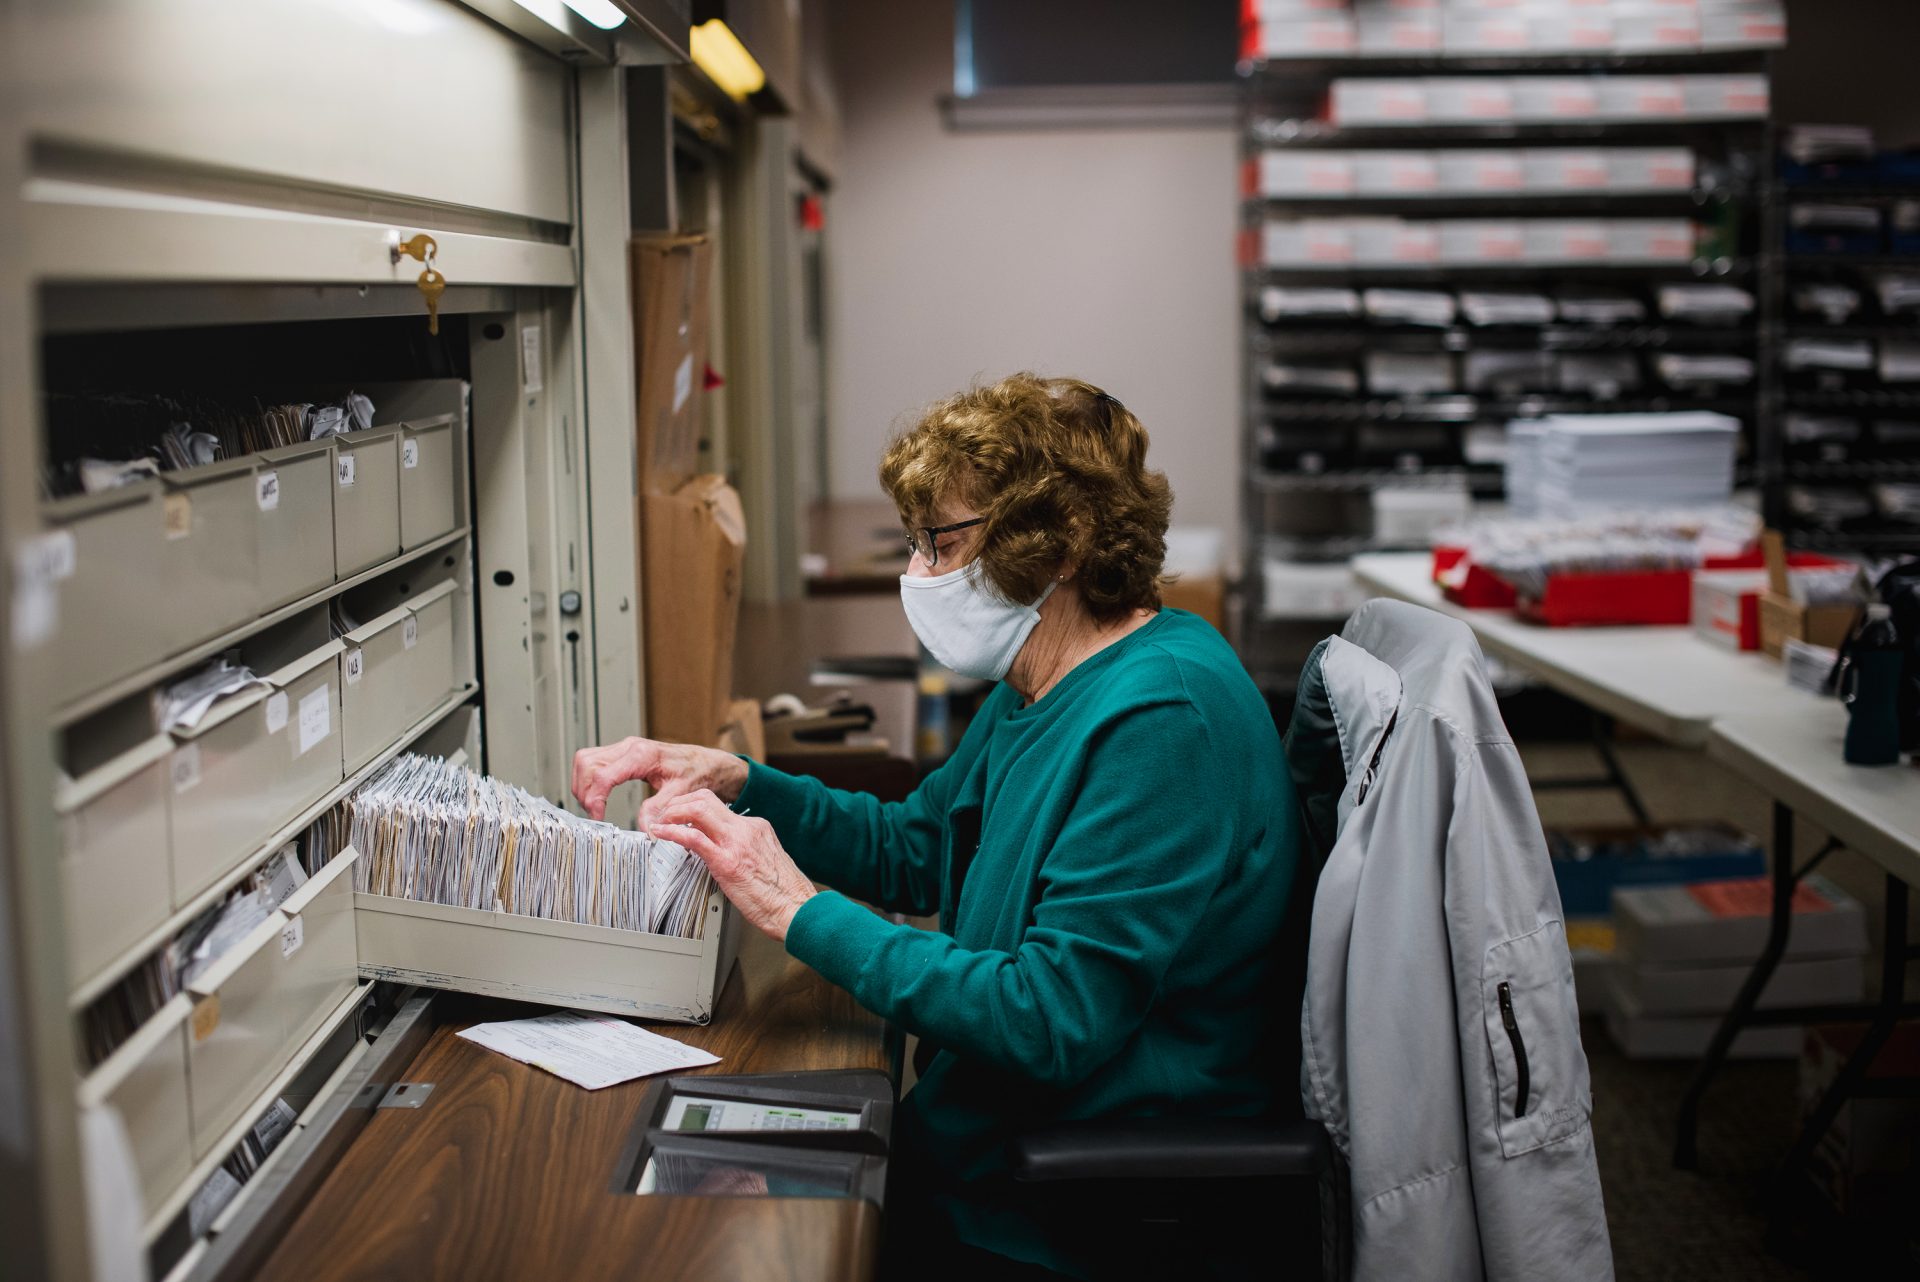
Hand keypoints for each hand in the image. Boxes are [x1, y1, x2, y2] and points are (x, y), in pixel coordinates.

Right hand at [570, 737, 747, 822]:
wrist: (707, 762)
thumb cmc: (697, 772)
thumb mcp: (682, 793)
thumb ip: (661, 809)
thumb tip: (644, 828)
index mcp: (643, 755)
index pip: (603, 775)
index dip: (595, 799)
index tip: (598, 817)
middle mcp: (629, 746)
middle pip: (587, 764)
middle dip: (584, 792)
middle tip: (594, 814)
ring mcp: (624, 747)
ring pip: (585, 760)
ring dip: (583, 784)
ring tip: (594, 807)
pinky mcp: (622, 753)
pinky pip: (593, 761)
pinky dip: (588, 779)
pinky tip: (597, 796)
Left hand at [647, 789, 814, 939]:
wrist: (797, 909)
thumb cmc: (784, 895)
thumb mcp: (767, 860)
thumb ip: (747, 851)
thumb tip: (727, 854)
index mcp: (758, 827)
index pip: (720, 808)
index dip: (695, 810)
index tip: (683, 818)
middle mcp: (748, 828)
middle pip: (706, 798)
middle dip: (680, 803)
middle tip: (666, 815)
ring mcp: (737, 842)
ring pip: (698, 809)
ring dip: (673, 812)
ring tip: (661, 822)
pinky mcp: (727, 861)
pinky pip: (692, 837)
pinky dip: (671, 831)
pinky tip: (661, 834)